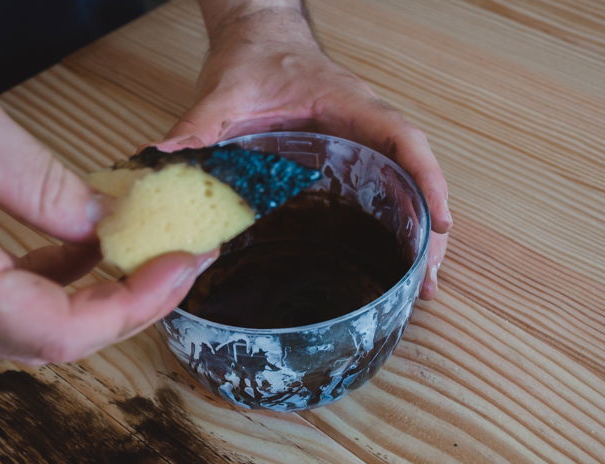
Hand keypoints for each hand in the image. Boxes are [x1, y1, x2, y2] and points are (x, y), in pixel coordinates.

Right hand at [0, 67, 213, 363]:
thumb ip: (44, 189)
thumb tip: (110, 221)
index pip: (59, 331)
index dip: (134, 306)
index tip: (180, 265)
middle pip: (54, 339)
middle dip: (131, 305)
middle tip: (180, 265)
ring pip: (34, 325)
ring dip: (101, 296)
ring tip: (148, 256)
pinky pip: (11, 298)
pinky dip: (60, 281)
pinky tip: (88, 249)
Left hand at [165, 1, 451, 298]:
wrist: (260, 40)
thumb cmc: (255, 59)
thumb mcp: (226, 92)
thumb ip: (198, 126)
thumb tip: (163, 162)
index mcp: (349, 106)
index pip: (403, 139)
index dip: (428, 181)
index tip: (440, 224)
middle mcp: (364, 126)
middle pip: (416, 175)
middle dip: (429, 227)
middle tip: (426, 283)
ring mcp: (360, 142)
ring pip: (405, 186)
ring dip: (418, 233)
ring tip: (419, 285)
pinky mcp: (348, 156)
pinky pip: (383, 188)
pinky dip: (396, 222)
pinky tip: (391, 257)